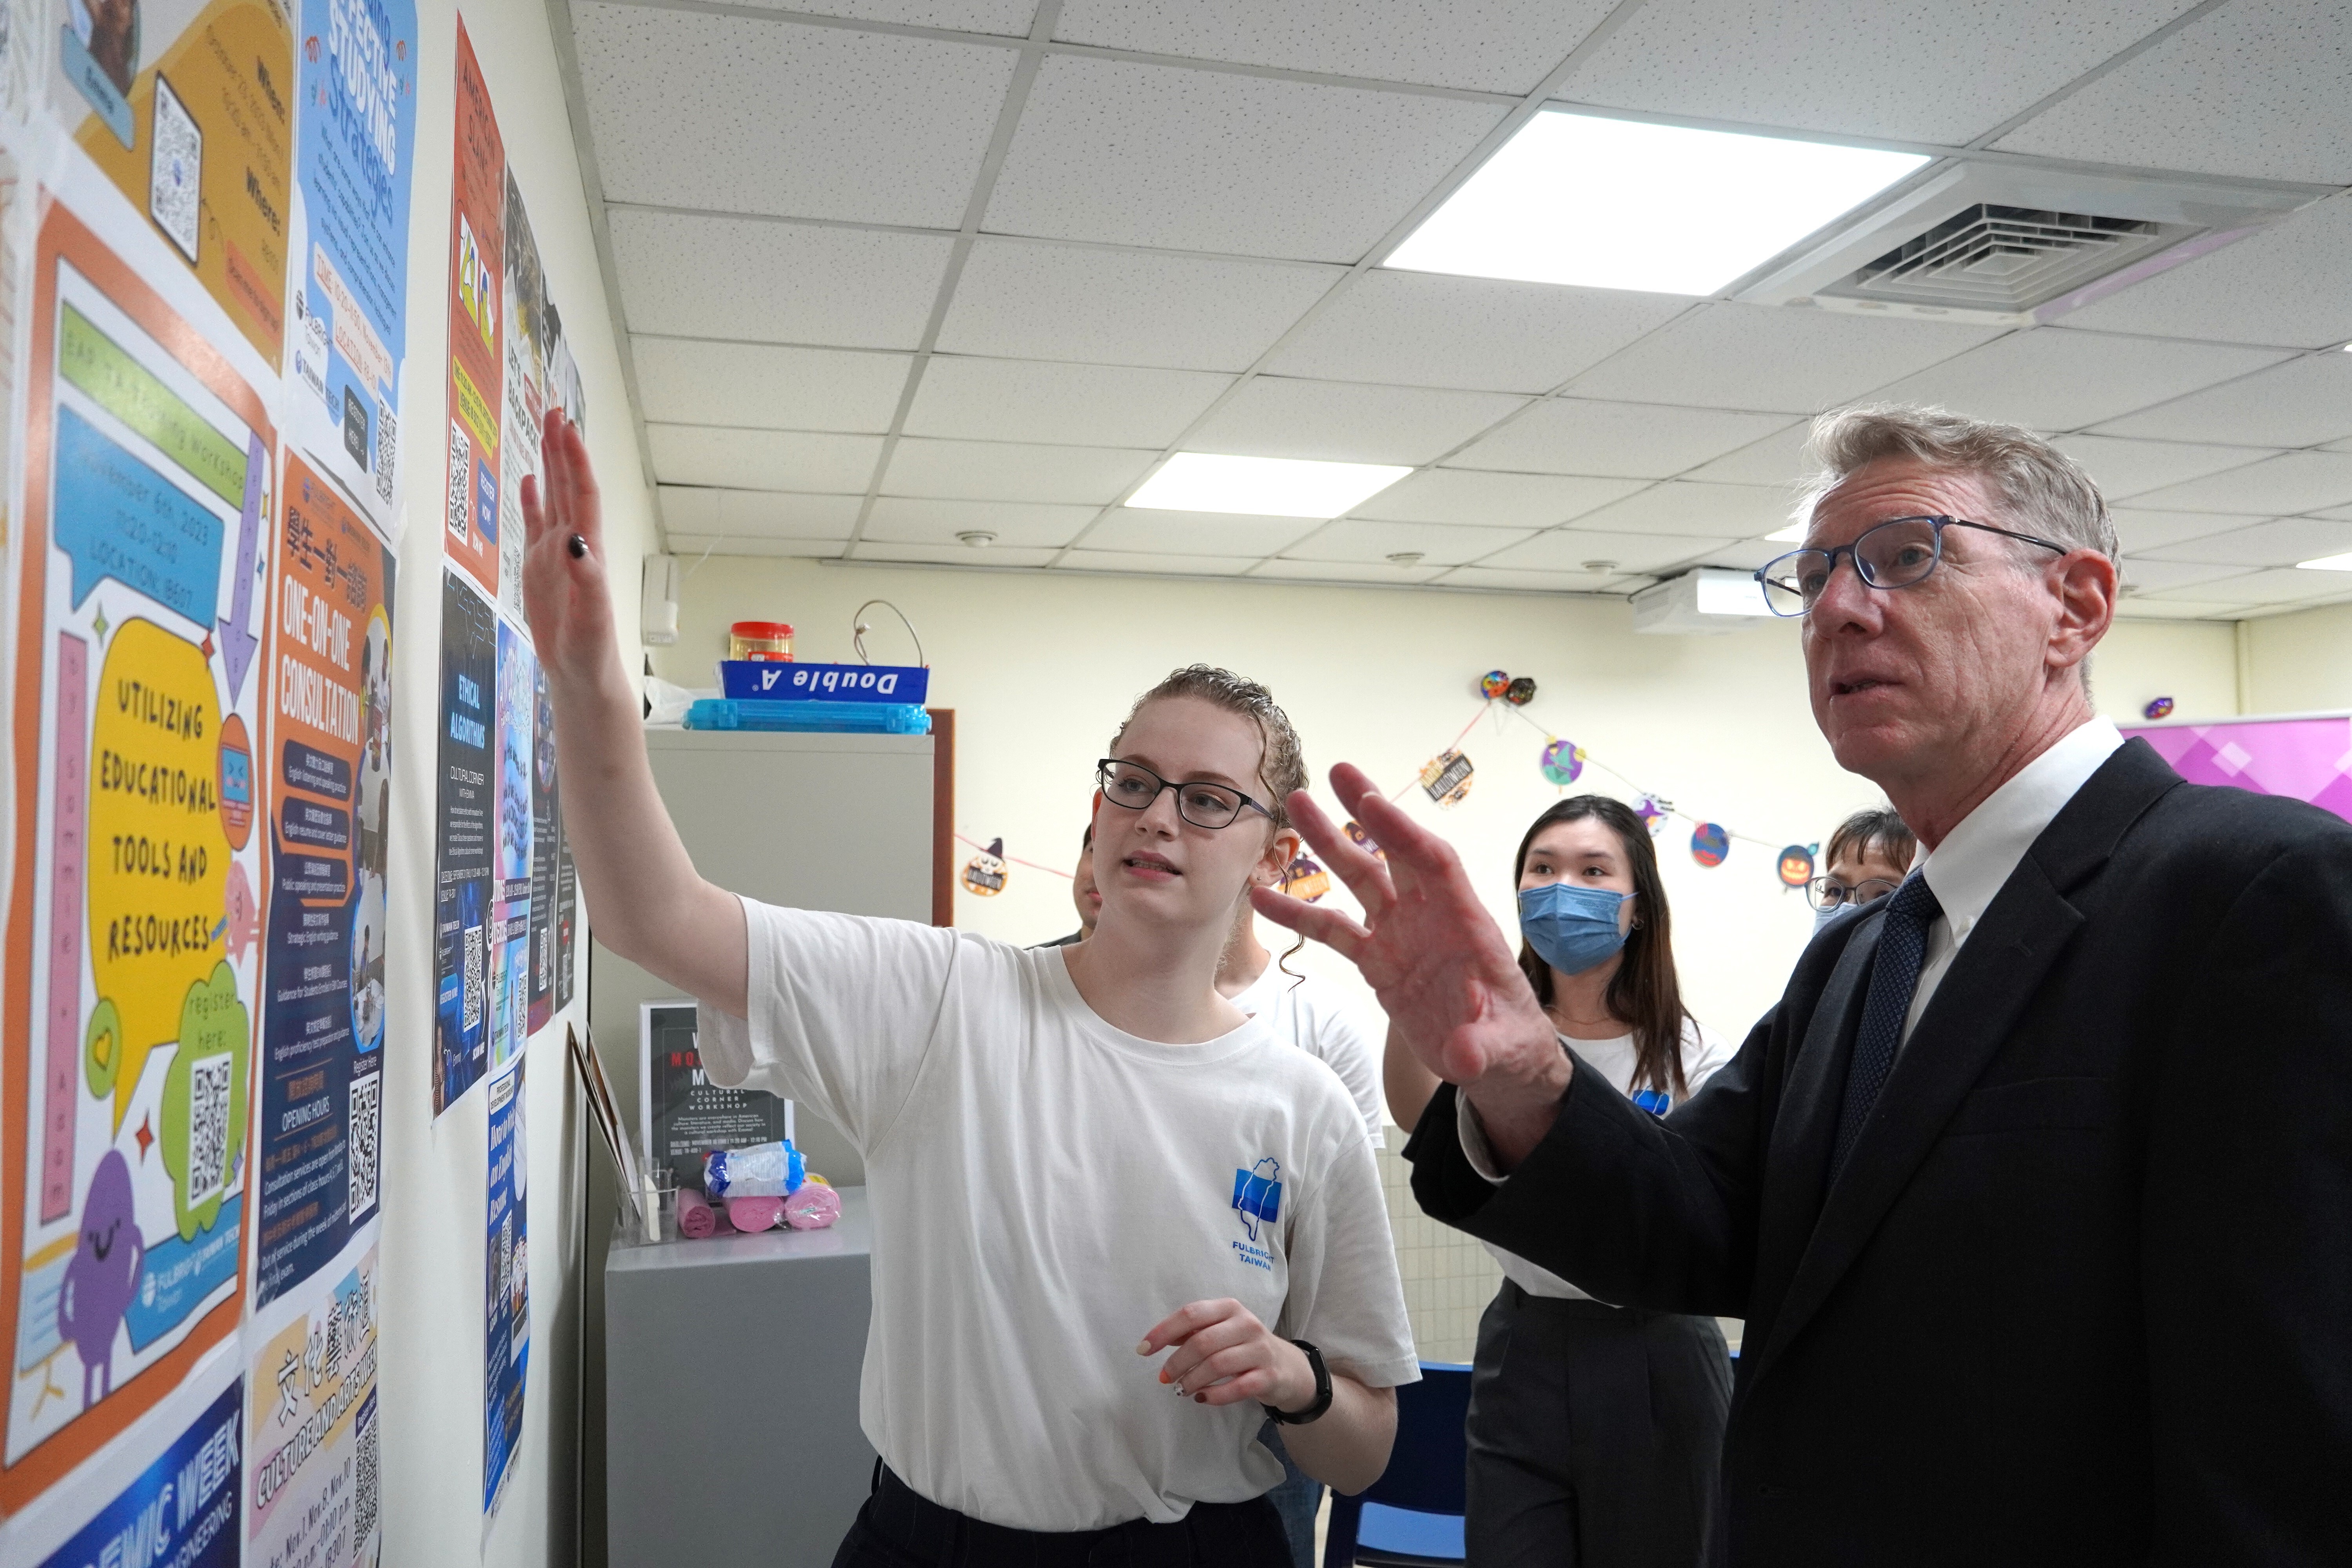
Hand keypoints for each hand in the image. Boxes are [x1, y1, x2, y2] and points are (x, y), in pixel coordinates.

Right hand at [517, 410, 619, 689]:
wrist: (582, 672)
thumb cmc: (592, 648)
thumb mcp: (592, 615)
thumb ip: (586, 577)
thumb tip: (573, 539)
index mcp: (588, 550)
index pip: (583, 494)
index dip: (576, 461)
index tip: (567, 429)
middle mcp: (574, 545)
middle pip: (568, 486)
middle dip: (562, 450)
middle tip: (554, 412)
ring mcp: (556, 553)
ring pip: (553, 498)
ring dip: (550, 465)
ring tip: (545, 430)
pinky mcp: (540, 567)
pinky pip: (535, 524)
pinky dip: (532, 499)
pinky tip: (529, 478)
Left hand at [1138, 1299, 1313, 1411]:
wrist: (1287, 1367)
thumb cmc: (1243, 1346)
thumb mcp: (1220, 1330)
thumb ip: (1191, 1331)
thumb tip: (1156, 1339)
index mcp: (1230, 1308)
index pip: (1191, 1314)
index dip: (1163, 1331)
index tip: (1143, 1349)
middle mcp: (1247, 1324)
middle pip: (1202, 1342)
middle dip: (1177, 1362)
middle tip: (1164, 1378)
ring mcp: (1260, 1350)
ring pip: (1217, 1365)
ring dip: (1192, 1380)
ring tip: (1181, 1389)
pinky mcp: (1268, 1377)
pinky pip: (1236, 1388)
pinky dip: (1214, 1395)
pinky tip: (1202, 1398)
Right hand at [1252, 763, 1559, 1090]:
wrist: (1494, 1058)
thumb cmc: (1508, 1041)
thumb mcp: (1501, 1048)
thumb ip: (1480, 1048)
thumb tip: (1463, 1055)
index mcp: (1464, 923)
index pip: (1433, 863)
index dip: (1402, 831)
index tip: (1371, 799)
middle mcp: (1429, 917)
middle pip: (1393, 852)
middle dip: (1366, 811)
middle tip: (1336, 770)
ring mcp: (1399, 934)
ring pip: (1359, 878)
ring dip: (1329, 843)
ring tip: (1294, 805)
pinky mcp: (1378, 959)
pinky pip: (1333, 931)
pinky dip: (1300, 915)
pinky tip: (1263, 898)